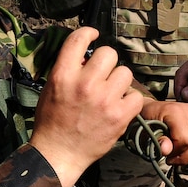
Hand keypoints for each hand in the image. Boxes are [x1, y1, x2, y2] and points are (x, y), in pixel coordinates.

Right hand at [31, 27, 144, 186]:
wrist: (58, 154)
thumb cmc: (52, 121)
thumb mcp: (52, 88)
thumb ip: (69, 69)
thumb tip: (89, 57)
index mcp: (62, 75)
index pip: (78, 39)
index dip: (89, 32)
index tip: (94, 34)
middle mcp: (84, 84)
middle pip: (109, 53)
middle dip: (107, 63)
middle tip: (102, 76)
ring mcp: (104, 100)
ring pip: (125, 73)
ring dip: (120, 81)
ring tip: (111, 94)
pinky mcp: (119, 116)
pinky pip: (136, 96)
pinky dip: (130, 101)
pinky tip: (120, 107)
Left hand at [140, 99, 187, 165]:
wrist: (148, 110)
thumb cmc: (144, 122)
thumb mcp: (146, 132)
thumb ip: (157, 141)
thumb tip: (166, 150)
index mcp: (175, 110)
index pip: (186, 139)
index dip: (176, 151)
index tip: (164, 153)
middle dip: (183, 156)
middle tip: (169, 157)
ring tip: (174, 152)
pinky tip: (181, 148)